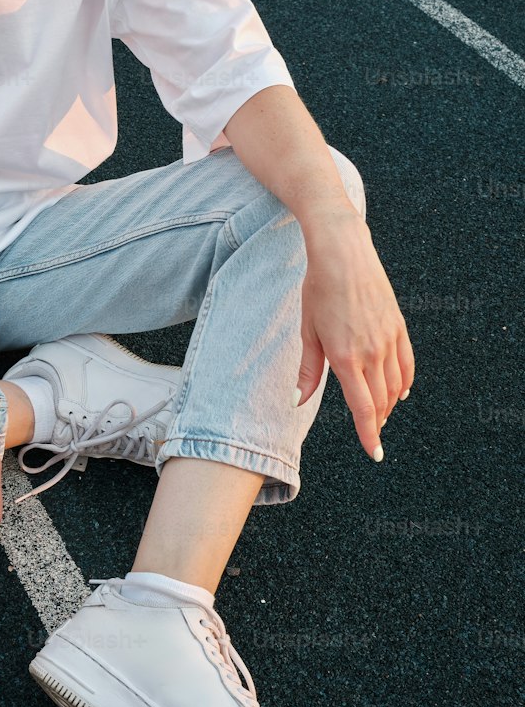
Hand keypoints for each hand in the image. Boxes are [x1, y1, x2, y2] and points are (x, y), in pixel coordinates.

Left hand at [295, 216, 414, 459]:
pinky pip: (407, 363)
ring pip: (396, 385)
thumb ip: (308, 370)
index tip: (374, 452)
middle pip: (381, 401)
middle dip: (377, 422)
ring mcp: (388, 339)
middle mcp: (371, 352)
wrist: (343, 253)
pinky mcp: (398, 326)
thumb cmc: (318, 290)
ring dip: (389, 405)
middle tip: (371, 433)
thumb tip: (298, 401)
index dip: (369, 434)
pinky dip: (405, 382)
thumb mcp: (307, 331)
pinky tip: (400, 391)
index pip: (363, 408)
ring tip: (380, 415)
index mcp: (345, 358)